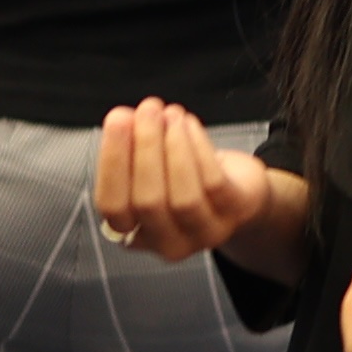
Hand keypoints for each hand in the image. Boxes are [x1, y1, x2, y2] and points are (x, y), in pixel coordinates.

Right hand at [93, 98, 278, 264]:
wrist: (238, 190)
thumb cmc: (185, 178)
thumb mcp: (150, 170)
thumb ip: (131, 151)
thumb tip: (124, 119)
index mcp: (135, 233)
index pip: (113, 206)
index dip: (112, 161)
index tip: (117, 119)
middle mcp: (168, 242)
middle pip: (148, 201)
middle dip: (145, 147)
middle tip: (147, 109)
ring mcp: (204, 232)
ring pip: (183, 197)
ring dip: (173, 146)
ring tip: (170, 113)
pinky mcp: (235, 212)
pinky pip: (213, 183)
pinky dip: (199, 147)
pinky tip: (188, 123)